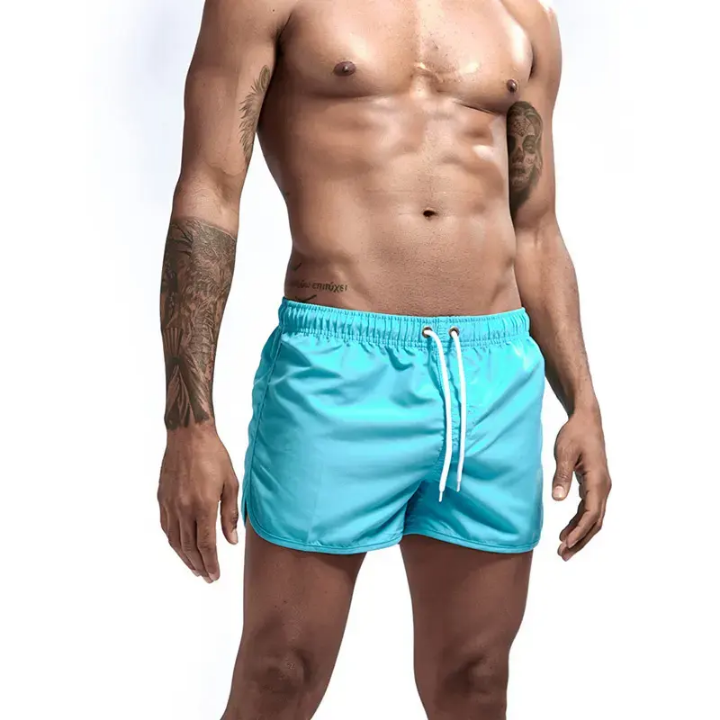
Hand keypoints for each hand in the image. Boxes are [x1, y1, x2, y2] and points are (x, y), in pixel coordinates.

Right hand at [158, 426, 239, 581]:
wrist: (188, 436)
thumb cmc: (213, 456)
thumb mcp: (230, 483)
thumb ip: (230, 514)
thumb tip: (231, 541)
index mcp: (203, 506)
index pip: (206, 545)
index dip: (211, 563)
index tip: (214, 576)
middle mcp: (183, 509)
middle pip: (189, 548)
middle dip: (199, 566)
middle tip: (207, 577)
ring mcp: (170, 505)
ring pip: (175, 541)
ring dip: (185, 559)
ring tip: (195, 568)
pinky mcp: (162, 500)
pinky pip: (167, 528)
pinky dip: (174, 543)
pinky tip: (181, 548)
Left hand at [551, 409, 611, 560]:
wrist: (587, 420)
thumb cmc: (575, 434)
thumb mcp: (563, 452)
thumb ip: (561, 476)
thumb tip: (558, 499)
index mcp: (598, 481)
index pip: (591, 513)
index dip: (579, 531)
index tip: (566, 543)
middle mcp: (604, 487)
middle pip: (595, 522)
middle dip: (580, 540)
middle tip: (564, 555)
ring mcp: (600, 487)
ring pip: (593, 518)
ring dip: (580, 534)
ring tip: (563, 549)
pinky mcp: (594, 485)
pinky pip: (589, 509)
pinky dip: (579, 522)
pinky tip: (567, 531)